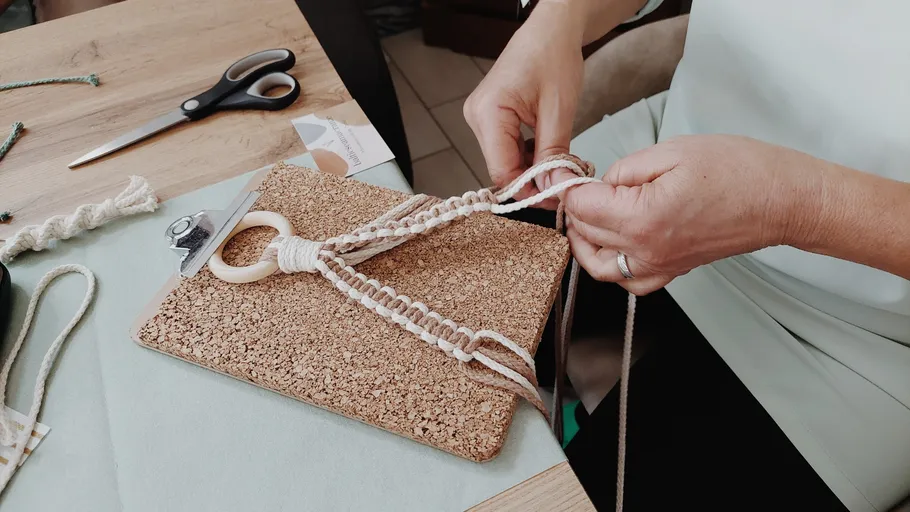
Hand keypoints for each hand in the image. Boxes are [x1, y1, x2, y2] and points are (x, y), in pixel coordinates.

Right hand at [464, 1, 585, 207]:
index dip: (526, 190)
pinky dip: (527, 155)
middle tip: (562, 183)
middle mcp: (476, 116)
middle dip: (531, 180)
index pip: (501, 169)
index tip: (553, 200)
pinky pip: (505, 147)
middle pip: (500, 167)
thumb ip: (553, 153)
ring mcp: (480, 117)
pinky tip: (546, 151)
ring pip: (504, 160)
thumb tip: (553, 189)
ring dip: (531, 168)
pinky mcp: (489, 117)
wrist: (550, 30)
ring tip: (560, 165)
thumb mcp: (559, 110)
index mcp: (488, 112)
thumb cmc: (554, 57)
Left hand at [562, 135, 822, 294]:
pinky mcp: (672, 271)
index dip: (571, 187)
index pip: (581, 208)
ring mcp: (659, 266)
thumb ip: (625, 169)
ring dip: (586, 241)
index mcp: (642, 218)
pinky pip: (628, 280)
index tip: (573, 174)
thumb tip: (600, 184)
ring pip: (599, 266)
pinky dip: (612, 264)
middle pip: (585, 235)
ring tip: (591, 214)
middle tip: (585, 185)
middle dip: (577, 209)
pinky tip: (615, 240)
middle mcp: (646, 251)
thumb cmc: (738, 170)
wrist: (782, 200)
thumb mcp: (672, 151)